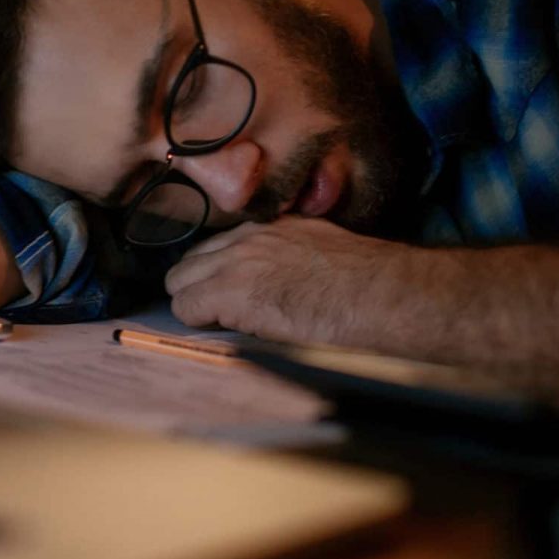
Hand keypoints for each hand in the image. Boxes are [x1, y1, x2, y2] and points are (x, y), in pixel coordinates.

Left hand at [165, 216, 405, 345]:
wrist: (379, 293)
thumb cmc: (369, 285)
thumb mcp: (326, 251)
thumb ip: (293, 256)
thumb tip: (280, 280)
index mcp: (274, 226)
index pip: (221, 245)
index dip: (222, 274)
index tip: (236, 295)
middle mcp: (249, 236)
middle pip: (192, 260)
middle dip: (200, 288)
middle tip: (222, 315)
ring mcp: (236, 260)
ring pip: (180, 281)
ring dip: (197, 305)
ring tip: (225, 326)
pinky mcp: (229, 290)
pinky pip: (186, 307)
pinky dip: (199, 323)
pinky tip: (228, 332)